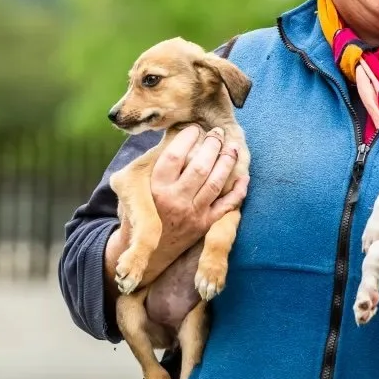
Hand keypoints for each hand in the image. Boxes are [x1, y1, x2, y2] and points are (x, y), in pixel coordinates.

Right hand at [108, 125, 247, 291]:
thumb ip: (150, 161)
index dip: (187, 138)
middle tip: (217, 133)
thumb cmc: (140, 210)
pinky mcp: (205, 225)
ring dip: (227, 162)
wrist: (146, 250)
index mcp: (156, 188)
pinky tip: (243, 176)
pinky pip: (227, 205)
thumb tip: (171, 132)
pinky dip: (238, 190)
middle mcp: (175, 201)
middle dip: (212, 145)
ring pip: (216, 183)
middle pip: (200, 167)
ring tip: (232, 147)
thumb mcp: (134, 185)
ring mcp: (193, 214)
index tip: (194, 129)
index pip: (174, 156)